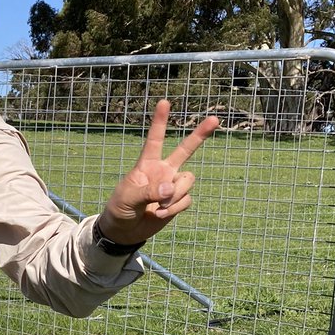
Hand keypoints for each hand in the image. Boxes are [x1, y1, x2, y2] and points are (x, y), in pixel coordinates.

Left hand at [98, 99, 219, 246]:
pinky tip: (159, 214)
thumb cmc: (119, 210)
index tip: (164, 102)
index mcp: (146, 165)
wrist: (124, 231)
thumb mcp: (127, 199)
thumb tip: (169, 190)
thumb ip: (148, 192)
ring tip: (157, 207)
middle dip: (200, 135)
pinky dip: (174, 209)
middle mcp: (163, 171)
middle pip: (185, 150)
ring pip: (188, 181)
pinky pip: (186, 200)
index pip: (155, 140)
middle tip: (215, 119)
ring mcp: (172, 186)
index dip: (160, 121)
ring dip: (175, 195)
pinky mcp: (177, 202)